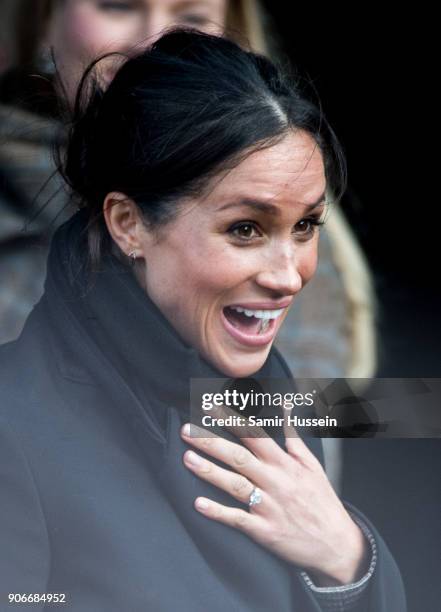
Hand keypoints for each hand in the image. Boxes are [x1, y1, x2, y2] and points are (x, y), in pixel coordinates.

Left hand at [180, 411, 368, 585]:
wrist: (337, 544)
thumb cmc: (321, 499)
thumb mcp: (311, 464)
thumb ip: (292, 435)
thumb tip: (285, 405)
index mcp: (285, 463)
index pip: (254, 435)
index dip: (231, 419)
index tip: (210, 406)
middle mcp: (275, 481)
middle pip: (239, 457)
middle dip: (211, 442)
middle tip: (186, 430)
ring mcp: (269, 507)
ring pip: (235, 485)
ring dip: (210, 471)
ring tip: (187, 458)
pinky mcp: (265, 531)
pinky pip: (238, 520)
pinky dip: (218, 512)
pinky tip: (198, 503)